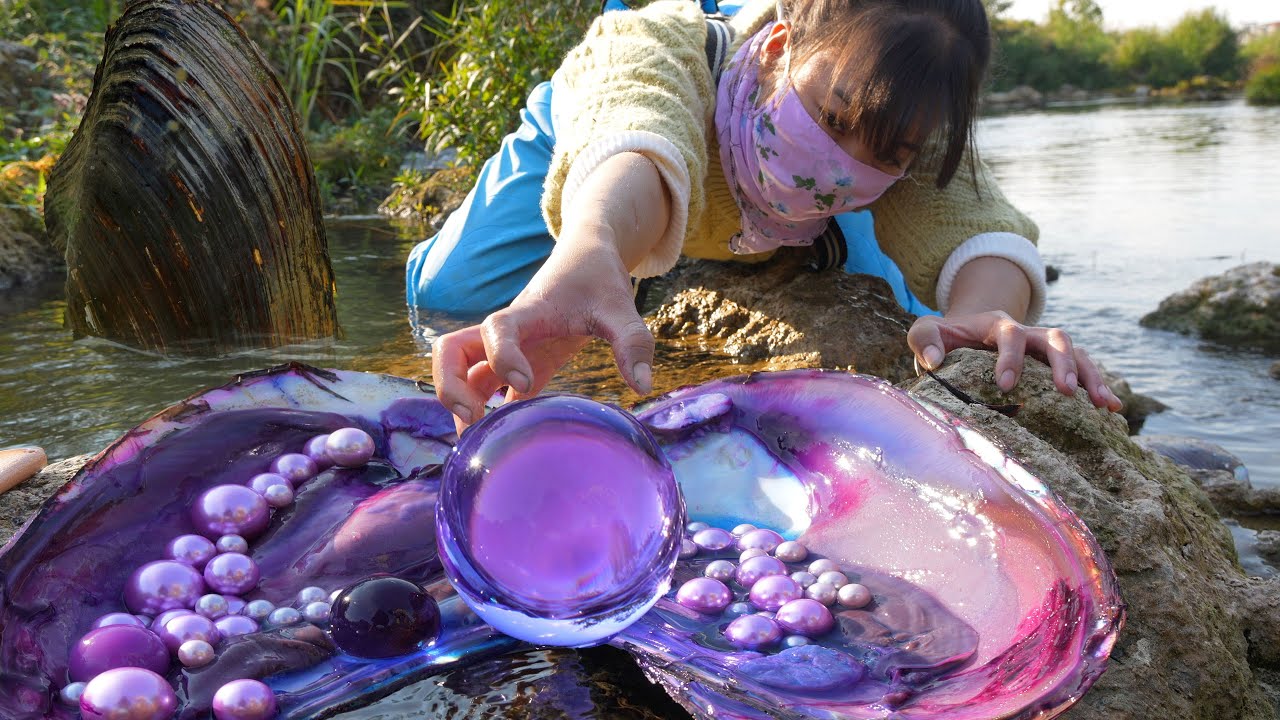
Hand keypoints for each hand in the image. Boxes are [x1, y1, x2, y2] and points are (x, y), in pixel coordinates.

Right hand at [431, 236, 654, 432]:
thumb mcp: (620, 306)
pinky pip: (495, 391)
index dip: (502, 356)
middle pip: (451, 352)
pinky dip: (492, 416)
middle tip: (471, 418)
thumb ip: (632, 342)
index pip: (495, 329)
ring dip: (462, 405)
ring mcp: (512, 350)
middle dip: (451, 385)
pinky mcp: (524, 365)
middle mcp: (508, 333)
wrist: (585, 258)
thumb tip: (642, 387)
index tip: (523, 384)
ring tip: (477, 446)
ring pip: (465, 374)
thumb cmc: (597, 278)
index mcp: (527, 313)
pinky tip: (502, 447)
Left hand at [907, 311, 1122, 411]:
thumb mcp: (926, 331)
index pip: (1009, 334)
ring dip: (1091, 376)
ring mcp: (1044, 347)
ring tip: (1102, 404)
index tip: (1005, 385)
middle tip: (1066, 391)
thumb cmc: (944, 337)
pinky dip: (1099, 386)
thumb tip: (934, 362)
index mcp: (997, 324)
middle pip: (1056, 337)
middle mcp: (1028, 332)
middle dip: (1063, 363)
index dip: (1010, 357)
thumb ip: (924, 340)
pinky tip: (1111, 409)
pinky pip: (1083, 370)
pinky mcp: (1054, 364)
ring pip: (1077, 353)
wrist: (965, 332)